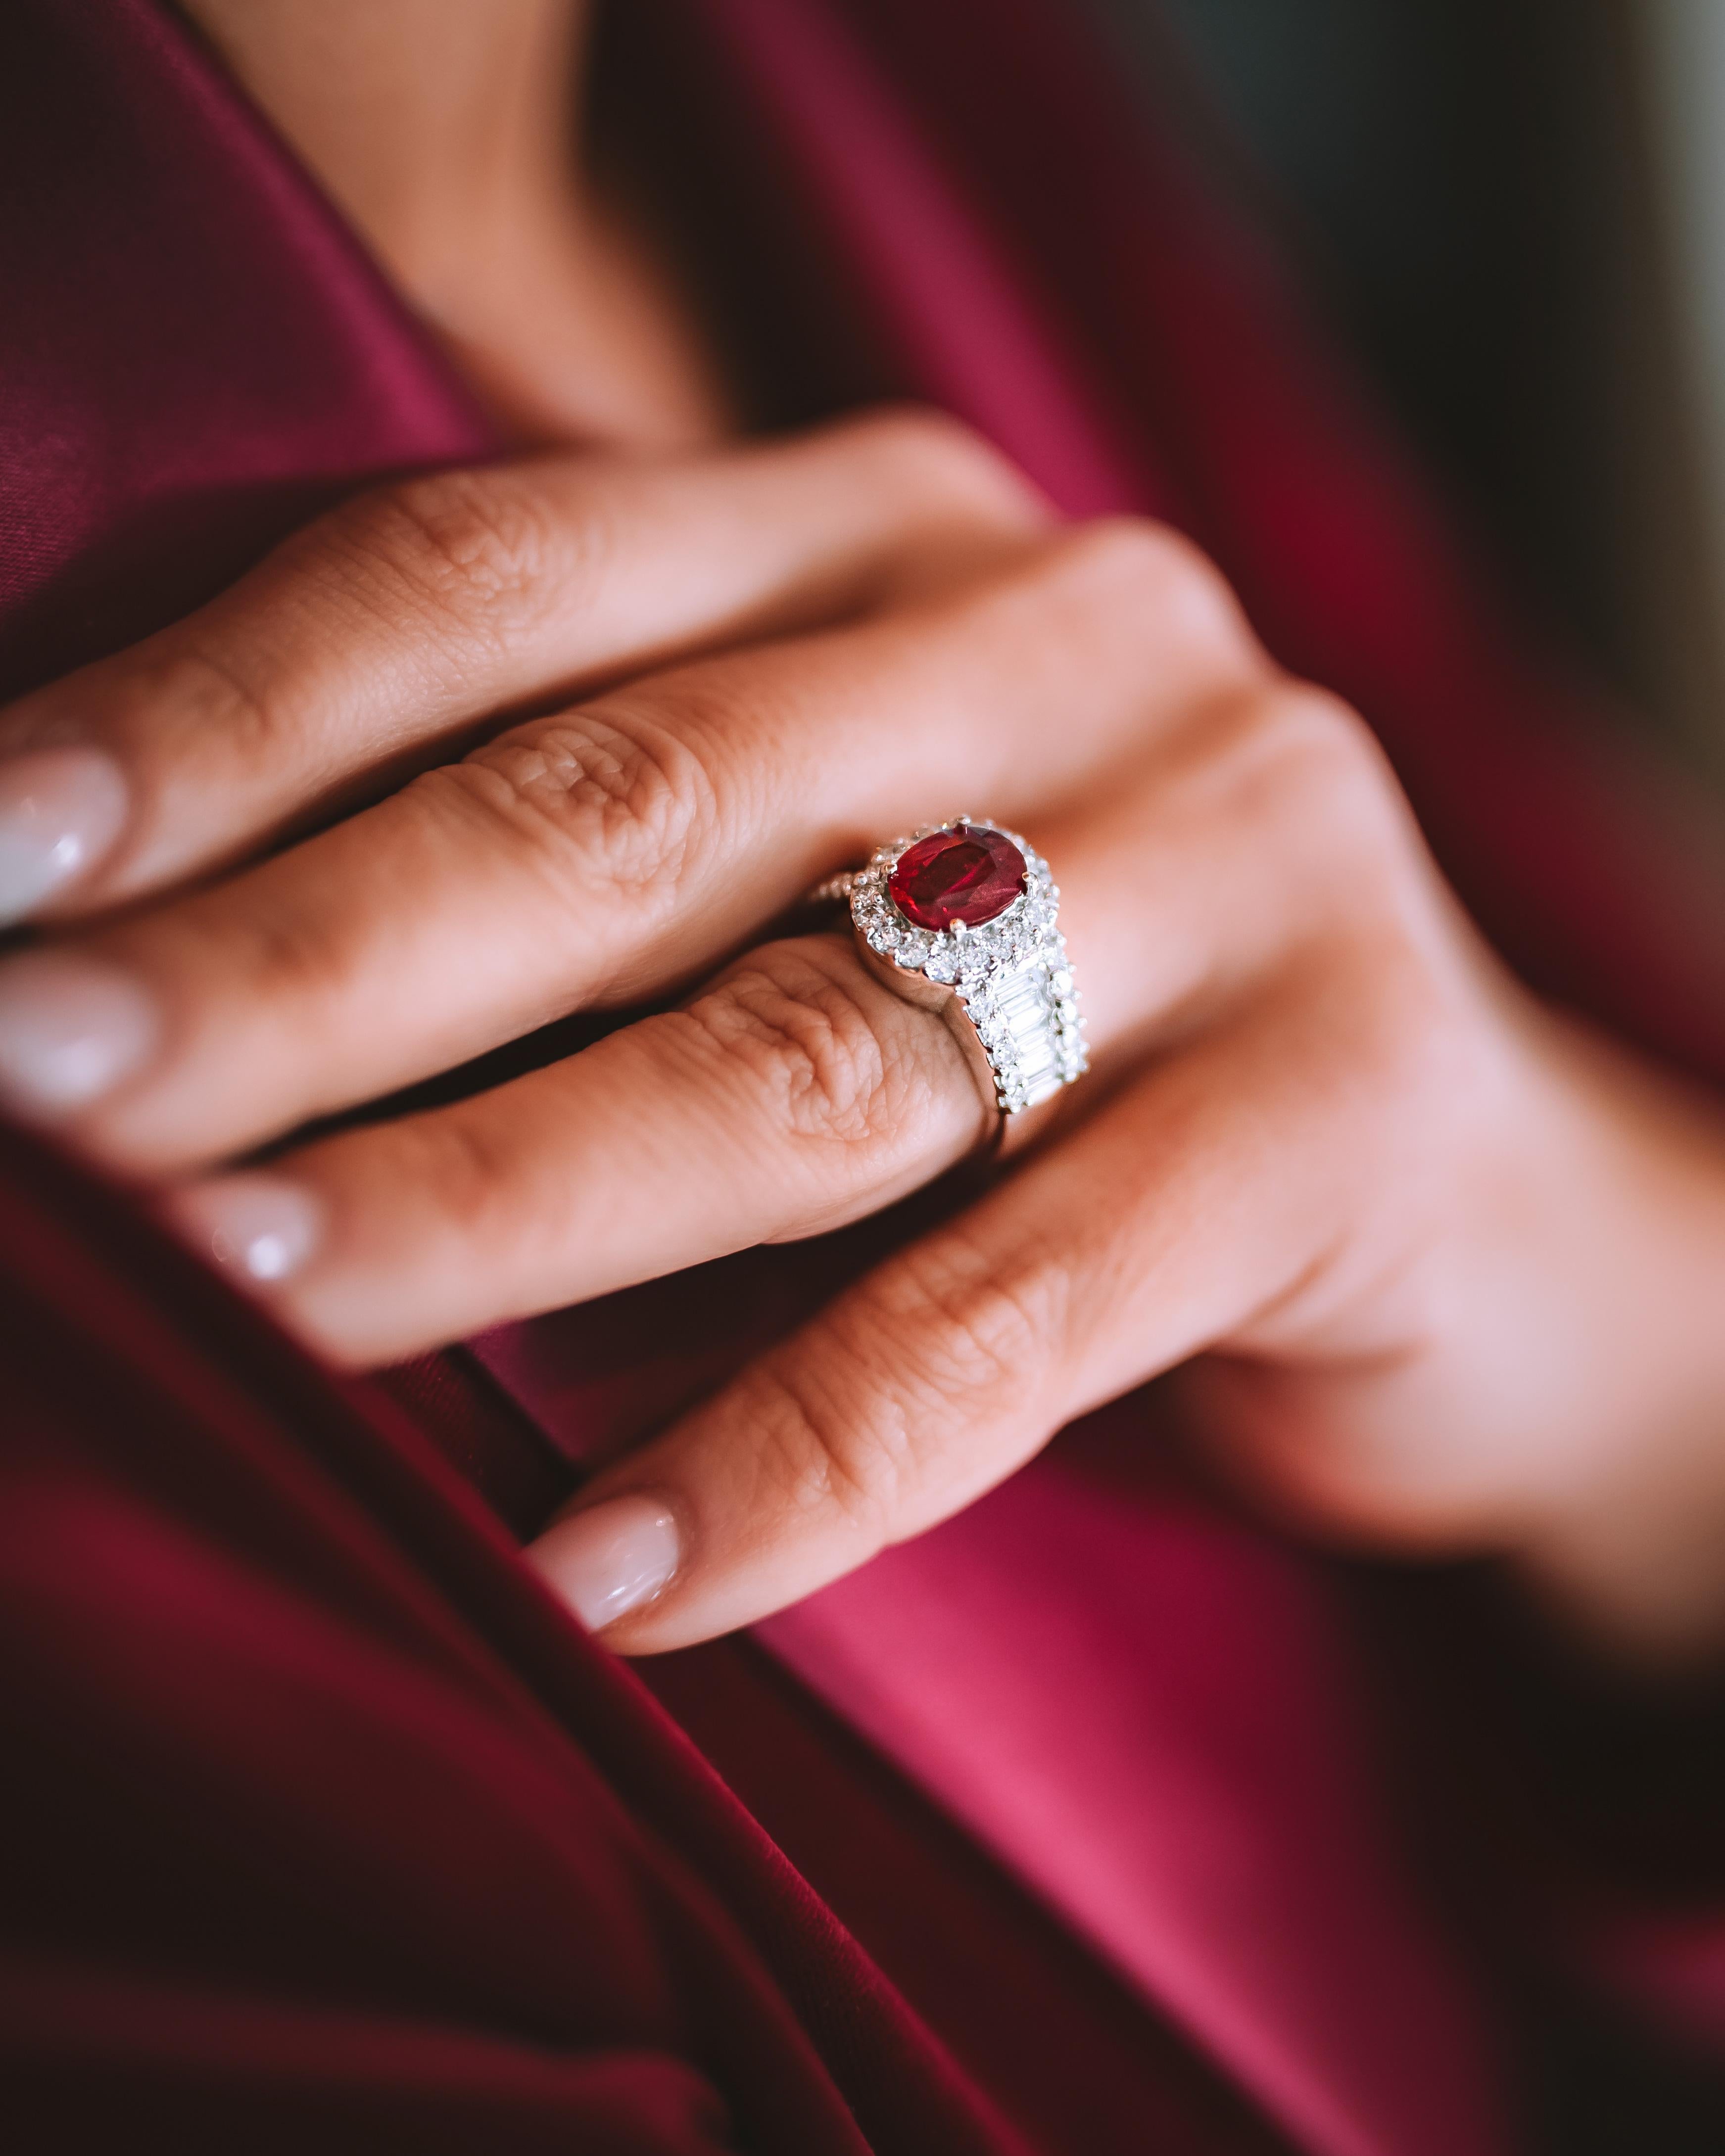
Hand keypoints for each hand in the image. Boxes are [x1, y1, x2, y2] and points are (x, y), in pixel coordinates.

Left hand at [3, 411, 1722, 1656]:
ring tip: (243, 1299)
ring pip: (801, 1052)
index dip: (224, 719)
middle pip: (622, 802)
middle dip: (300, 964)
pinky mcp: (1351, 1103)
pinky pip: (1019, 1305)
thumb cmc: (1048, 1018)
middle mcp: (1068, 636)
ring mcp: (1241, 851)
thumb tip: (178, 1006)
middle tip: (41, 1089)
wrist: (1442, 1178)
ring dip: (488, 1194)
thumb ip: (584, 889)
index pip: (499, 582)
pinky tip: (600, 1574)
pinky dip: (795, 1451)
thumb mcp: (810, 885)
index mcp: (884, 532)